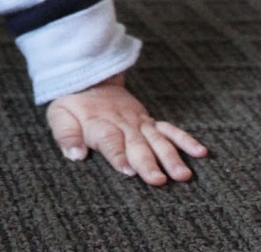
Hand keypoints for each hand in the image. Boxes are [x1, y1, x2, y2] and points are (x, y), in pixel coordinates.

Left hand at [46, 74, 207, 185]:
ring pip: (157, 140)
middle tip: (159, 180)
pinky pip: (170, 130)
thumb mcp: (59, 116)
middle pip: (137, 145)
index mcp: (98, 124)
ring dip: (171, 157)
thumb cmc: (73, 105)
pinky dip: (185, 140)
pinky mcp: (150, 122)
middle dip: (148, 163)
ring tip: (183, 175)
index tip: (128, 171)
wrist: (89, 79)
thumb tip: (75, 155)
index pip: (110, 141)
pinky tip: (201, 153)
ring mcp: (138, 123)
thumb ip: (65, 135)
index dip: (118, 155)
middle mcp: (122, 124)